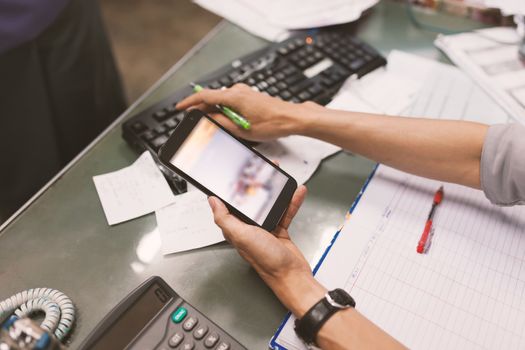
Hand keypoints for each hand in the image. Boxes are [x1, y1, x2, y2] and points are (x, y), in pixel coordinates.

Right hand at [176, 84, 322, 141]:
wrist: (292, 118)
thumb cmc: (272, 123)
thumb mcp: (242, 129)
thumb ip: (221, 122)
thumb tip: (207, 119)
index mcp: (234, 96)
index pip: (204, 96)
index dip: (189, 102)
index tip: (179, 108)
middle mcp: (238, 91)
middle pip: (212, 98)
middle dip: (201, 110)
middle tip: (194, 122)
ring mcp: (245, 92)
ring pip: (221, 101)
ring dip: (215, 112)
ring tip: (212, 126)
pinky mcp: (250, 97)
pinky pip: (231, 102)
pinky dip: (224, 110)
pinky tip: (227, 122)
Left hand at [208, 185, 325, 316]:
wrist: (292, 276)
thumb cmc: (267, 261)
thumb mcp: (242, 236)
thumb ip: (225, 218)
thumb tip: (212, 202)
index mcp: (236, 228)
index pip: (229, 205)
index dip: (232, 189)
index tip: (236, 174)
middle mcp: (249, 228)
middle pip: (251, 201)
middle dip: (256, 185)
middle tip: (262, 170)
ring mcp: (265, 228)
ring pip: (269, 204)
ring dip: (276, 191)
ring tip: (280, 177)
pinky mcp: (279, 230)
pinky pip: (284, 212)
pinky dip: (290, 202)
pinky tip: (296, 193)